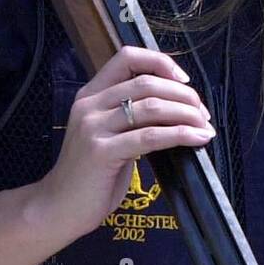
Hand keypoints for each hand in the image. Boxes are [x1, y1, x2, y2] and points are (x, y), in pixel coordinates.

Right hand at [37, 46, 213, 245]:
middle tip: (202, 113)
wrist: (59, 208)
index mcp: (91, 94)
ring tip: (204, 126)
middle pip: (147, 82)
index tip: (184, 81)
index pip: (127, 57)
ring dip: (186, 114)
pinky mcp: (102, 152)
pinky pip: (150, 136)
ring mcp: (93, 127)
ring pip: (152, 107)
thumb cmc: (91, 174)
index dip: (160, 62)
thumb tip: (177, 106)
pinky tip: (197, 139)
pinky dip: (180, 134)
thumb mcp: (108, 134)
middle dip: (183, 95)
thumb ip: (131, 116)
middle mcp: (90, 105)